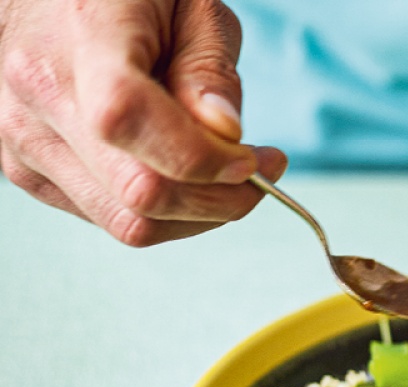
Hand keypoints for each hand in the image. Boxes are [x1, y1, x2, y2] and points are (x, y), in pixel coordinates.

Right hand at [0, 0, 286, 245]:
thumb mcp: (189, 4)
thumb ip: (208, 68)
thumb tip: (226, 136)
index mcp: (80, 39)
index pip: (131, 120)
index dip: (205, 158)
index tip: (254, 160)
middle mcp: (38, 97)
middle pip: (140, 193)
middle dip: (221, 199)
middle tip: (262, 173)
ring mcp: (25, 142)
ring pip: (128, 223)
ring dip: (197, 215)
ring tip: (228, 177)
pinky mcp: (29, 171)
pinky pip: (111, 219)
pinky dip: (164, 213)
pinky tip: (184, 177)